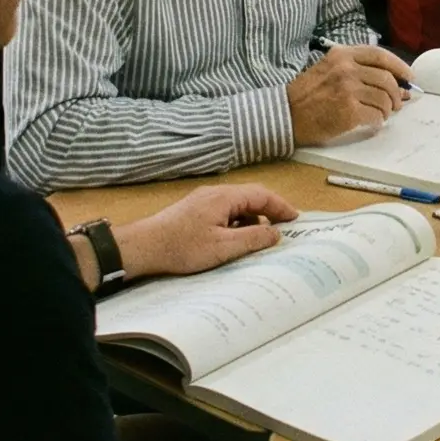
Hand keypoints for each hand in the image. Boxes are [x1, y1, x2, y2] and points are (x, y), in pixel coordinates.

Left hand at [113, 183, 298, 278]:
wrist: (143, 247)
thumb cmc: (182, 247)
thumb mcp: (223, 247)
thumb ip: (253, 239)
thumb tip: (275, 233)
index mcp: (224, 197)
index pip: (262, 195)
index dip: (281, 206)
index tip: (295, 219)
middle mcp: (214, 193)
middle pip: (249, 197)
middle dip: (269, 211)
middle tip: (282, 228)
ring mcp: (202, 201)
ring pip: (235, 205)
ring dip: (251, 218)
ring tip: (259, 238)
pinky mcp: (193, 211)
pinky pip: (223, 212)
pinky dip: (235, 222)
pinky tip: (233, 240)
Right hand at [286, 45, 412, 145]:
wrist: (285, 115)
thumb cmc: (307, 94)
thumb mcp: (329, 69)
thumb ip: (358, 71)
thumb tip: (395, 84)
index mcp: (342, 55)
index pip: (380, 55)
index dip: (399, 67)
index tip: (409, 77)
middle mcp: (346, 69)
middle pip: (387, 78)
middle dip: (397, 93)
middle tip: (398, 104)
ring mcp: (348, 89)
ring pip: (384, 98)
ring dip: (388, 109)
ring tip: (382, 114)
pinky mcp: (348, 111)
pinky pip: (376, 115)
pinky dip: (378, 121)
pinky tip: (372, 122)